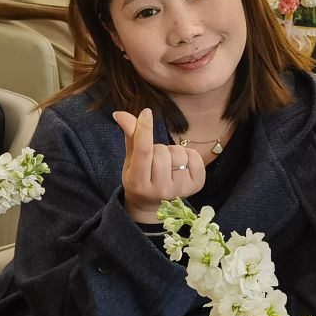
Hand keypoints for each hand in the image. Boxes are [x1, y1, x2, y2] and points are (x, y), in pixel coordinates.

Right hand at [111, 107, 204, 224]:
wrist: (153, 203)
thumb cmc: (139, 177)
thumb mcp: (130, 160)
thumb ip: (130, 136)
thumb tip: (119, 112)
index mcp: (138, 183)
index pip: (143, 151)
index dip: (144, 129)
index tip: (146, 112)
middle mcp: (159, 190)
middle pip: (162, 151)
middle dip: (158, 148)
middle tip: (155, 159)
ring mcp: (179, 191)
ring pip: (179, 154)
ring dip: (173, 152)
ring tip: (168, 163)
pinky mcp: (196, 187)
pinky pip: (195, 157)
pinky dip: (189, 155)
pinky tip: (181, 164)